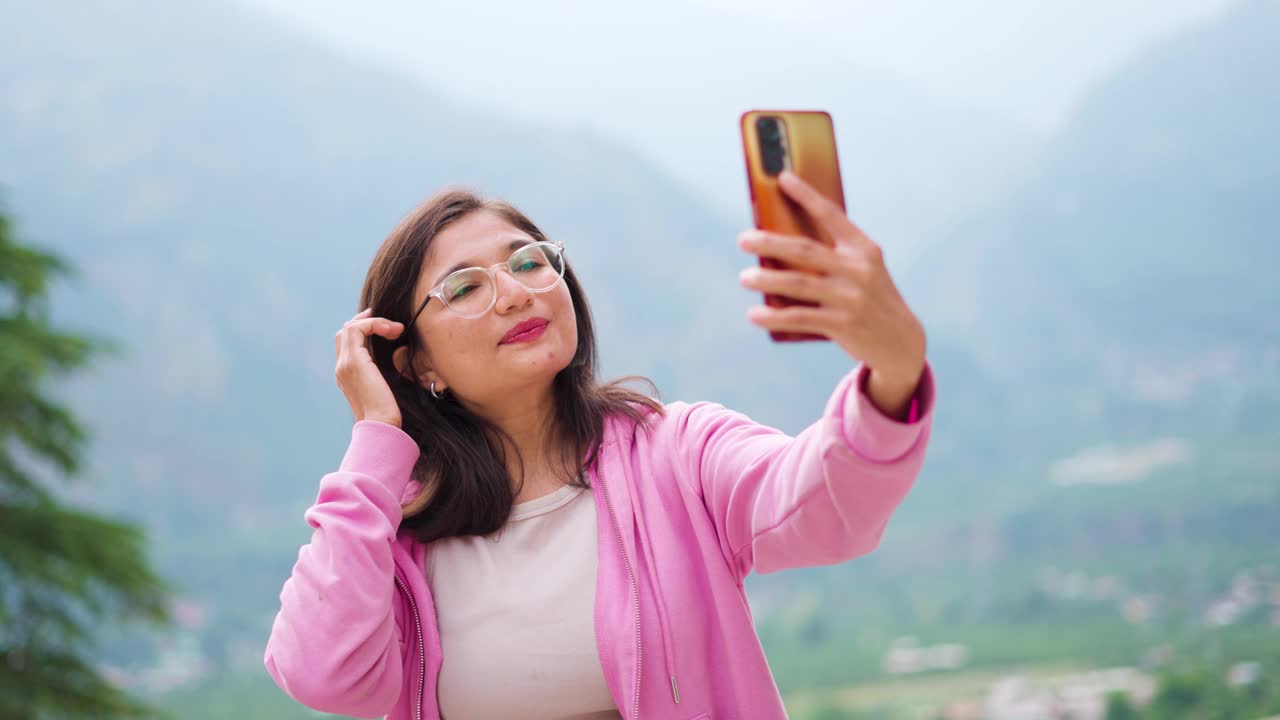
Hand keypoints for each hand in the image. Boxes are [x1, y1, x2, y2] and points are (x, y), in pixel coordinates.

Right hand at [334, 308, 405, 427]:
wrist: (381, 425)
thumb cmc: (389, 412)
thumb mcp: (386, 387)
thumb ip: (384, 372)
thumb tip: (400, 353)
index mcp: (346, 375)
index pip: (346, 344)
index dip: (363, 330)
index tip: (385, 327)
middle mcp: (341, 367)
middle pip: (344, 332)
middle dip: (365, 321)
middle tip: (388, 322)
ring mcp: (344, 364)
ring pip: (348, 328)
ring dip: (373, 322)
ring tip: (395, 328)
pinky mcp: (353, 362)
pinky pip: (357, 329)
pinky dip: (374, 324)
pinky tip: (392, 331)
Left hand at [737, 172, 925, 411]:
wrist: (901, 342)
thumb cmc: (870, 298)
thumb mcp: (863, 270)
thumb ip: (832, 256)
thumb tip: (777, 249)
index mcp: (863, 249)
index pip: (831, 215)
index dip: (806, 195)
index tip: (783, 178)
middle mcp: (858, 270)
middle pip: (805, 251)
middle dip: (770, 243)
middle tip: (743, 239)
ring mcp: (851, 298)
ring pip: (798, 284)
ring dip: (766, 280)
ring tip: (744, 278)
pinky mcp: (843, 325)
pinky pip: (800, 318)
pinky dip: (774, 316)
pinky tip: (754, 314)